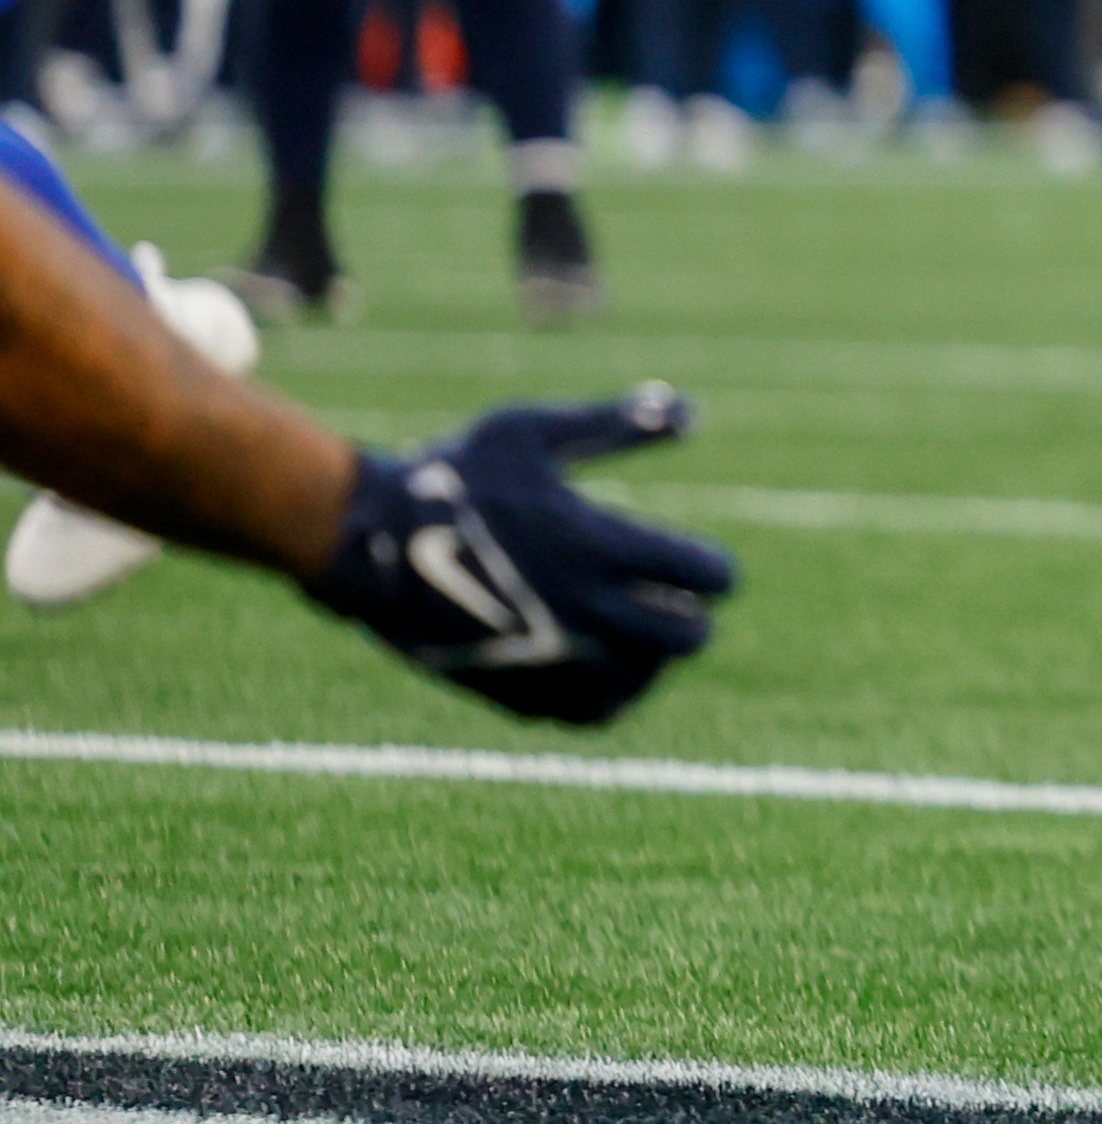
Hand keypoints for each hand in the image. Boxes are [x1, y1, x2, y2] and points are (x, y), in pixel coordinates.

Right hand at [305, 386, 732, 725]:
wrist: (365, 545)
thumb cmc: (451, 477)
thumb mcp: (532, 433)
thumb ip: (618, 422)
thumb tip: (691, 410)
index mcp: (599, 548)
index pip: (706, 575)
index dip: (714, 569)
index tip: (703, 565)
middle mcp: (585, 611)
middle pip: (688, 636)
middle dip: (692, 616)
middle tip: (674, 599)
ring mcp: (551, 658)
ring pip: (644, 678)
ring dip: (653, 656)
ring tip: (637, 628)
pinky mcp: (516, 691)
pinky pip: (594, 712)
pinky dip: (613, 693)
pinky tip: (603, 662)